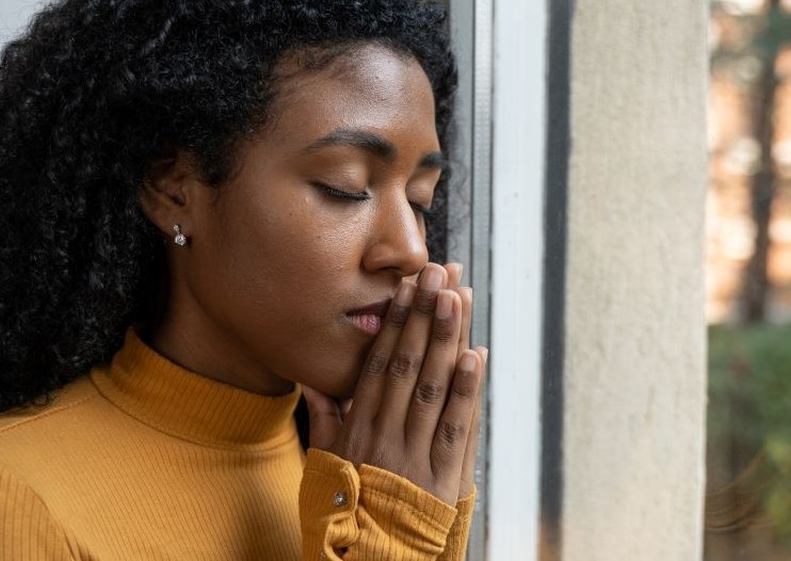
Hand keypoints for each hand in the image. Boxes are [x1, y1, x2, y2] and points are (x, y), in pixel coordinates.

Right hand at [303, 262, 486, 504]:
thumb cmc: (345, 519)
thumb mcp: (324, 470)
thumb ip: (326, 423)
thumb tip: (315, 383)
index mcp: (358, 431)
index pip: (379, 365)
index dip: (394, 324)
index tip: (404, 288)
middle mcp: (387, 438)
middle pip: (409, 366)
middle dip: (424, 315)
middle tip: (437, 272)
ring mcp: (417, 457)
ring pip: (434, 388)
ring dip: (448, 338)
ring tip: (457, 296)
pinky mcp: (445, 480)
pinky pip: (458, 428)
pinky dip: (468, 390)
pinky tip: (475, 354)